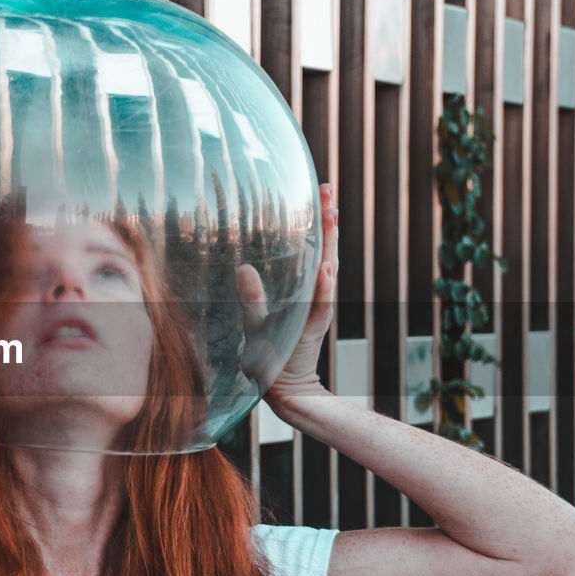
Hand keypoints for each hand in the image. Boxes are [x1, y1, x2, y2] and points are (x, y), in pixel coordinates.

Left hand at [236, 183, 338, 406]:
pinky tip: (326, 269)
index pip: (316, 248)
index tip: (321, 190)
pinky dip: (324, 288)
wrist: (282, 386)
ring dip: (330, 244)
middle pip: (326, 251)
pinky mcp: (312, 328)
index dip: (319, 221)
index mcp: (306, 289)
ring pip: (327, 272)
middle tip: (329, 189)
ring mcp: (316, 310)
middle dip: (328, 222)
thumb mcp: (257, 319)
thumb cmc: (271, 352)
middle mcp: (315, 295)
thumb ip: (252, 295)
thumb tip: (243, 268)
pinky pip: (320, 305)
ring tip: (331, 215)